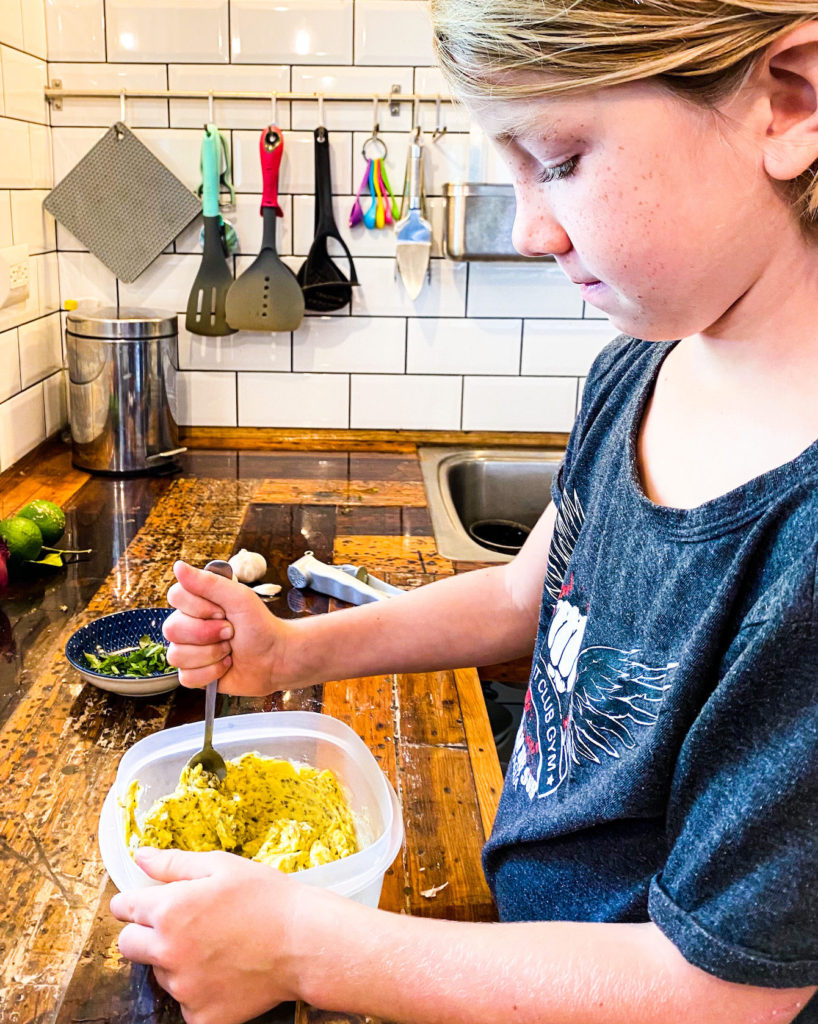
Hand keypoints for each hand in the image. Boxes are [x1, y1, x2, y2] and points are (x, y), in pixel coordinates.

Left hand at [110, 848, 312, 1023]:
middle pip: (128, 946)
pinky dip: (199, 990)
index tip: (149, 902)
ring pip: (160, 974)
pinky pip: (186, 1003)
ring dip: (175, 962)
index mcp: (169, 911)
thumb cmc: (266, 897)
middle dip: (145, 933)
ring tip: (215, 946)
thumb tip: (139, 856)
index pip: (123, 909)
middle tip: (182, 925)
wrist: (304, 942)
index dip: (135, 902)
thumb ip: (173, 863)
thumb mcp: (221, 865)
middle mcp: (168, 952)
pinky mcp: (201, 1017)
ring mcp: (184, 989)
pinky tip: (225, 971)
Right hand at [163, 560, 290, 694]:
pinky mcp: (194, 674)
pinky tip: (225, 665)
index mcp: (197, 603)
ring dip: (210, 654)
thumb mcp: (238, 598)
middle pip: (172, 629)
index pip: (175, 596)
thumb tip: (178, 566)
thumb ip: (208, 582)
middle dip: (207, 633)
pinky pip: (185, 677)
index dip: (198, 607)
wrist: (276, 657)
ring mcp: (189, 650)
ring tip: (229, 649)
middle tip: (230, 632)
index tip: (222, 611)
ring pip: (176, 655)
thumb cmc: (260, 625)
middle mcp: (189, 625)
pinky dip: (210, 673)